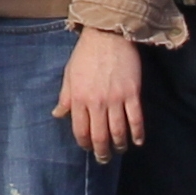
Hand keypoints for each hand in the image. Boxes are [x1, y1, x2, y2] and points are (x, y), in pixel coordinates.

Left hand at [57, 29, 148, 159]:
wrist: (107, 35)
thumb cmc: (85, 54)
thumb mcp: (69, 75)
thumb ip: (65, 97)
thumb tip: (57, 114)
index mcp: (79, 98)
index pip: (81, 130)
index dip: (85, 143)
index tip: (88, 148)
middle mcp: (96, 102)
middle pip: (100, 136)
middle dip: (102, 152)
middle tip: (104, 159)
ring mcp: (116, 98)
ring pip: (118, 131)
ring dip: (119, 145)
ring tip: (119, 150)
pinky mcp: (132, 93)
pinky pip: (136, 119)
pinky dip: (138, 133)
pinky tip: (138, 141)